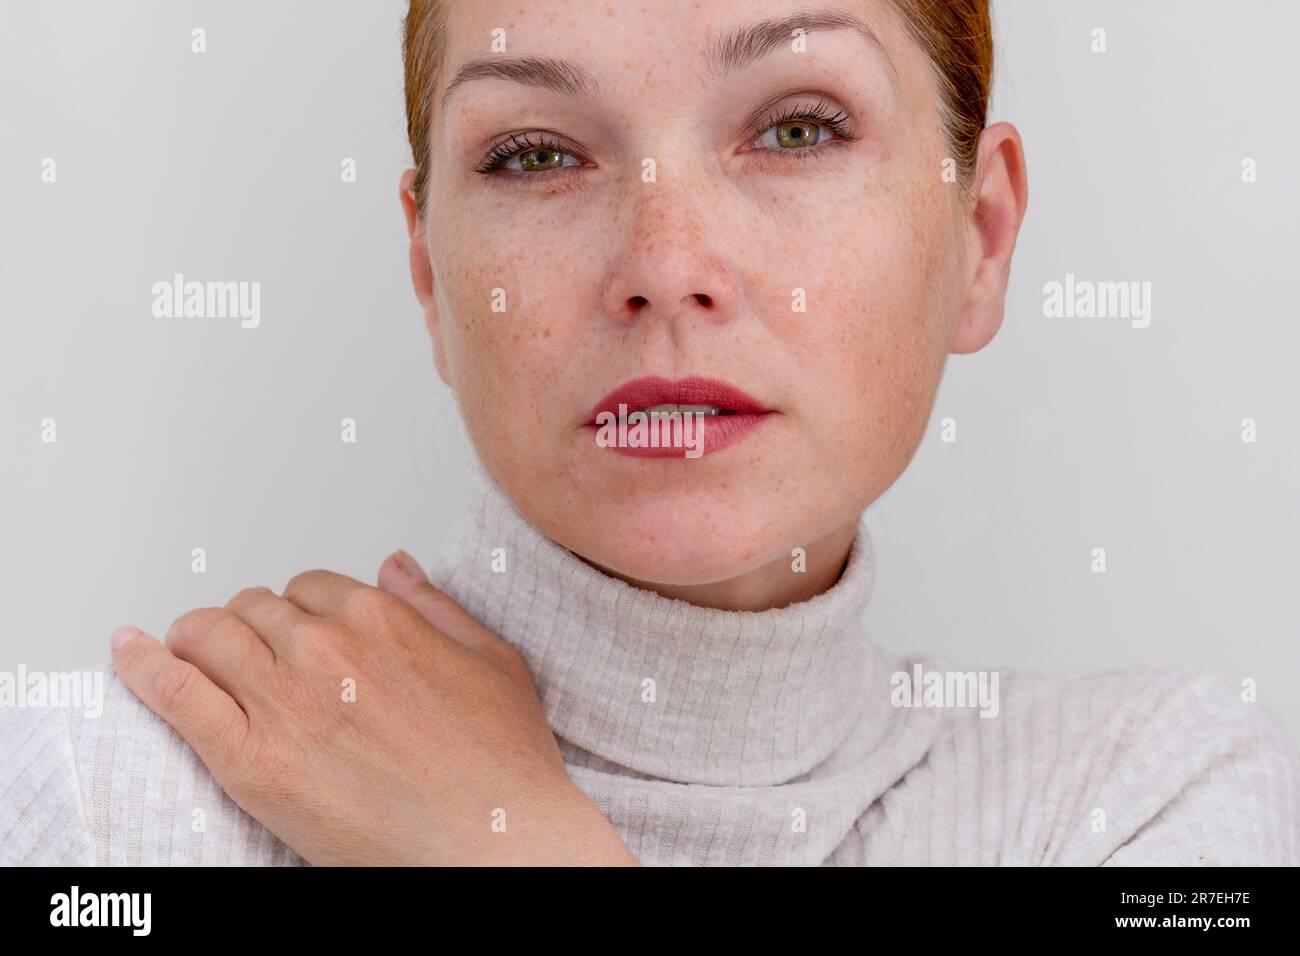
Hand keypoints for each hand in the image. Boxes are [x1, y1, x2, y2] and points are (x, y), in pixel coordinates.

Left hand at [109, 550, 637, 865]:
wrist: (496, 844)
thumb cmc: (503, 763)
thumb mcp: (493, 660)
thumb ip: (437, 605)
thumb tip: (395, 565)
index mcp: (381, 618)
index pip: (308, 586)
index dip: (301, 610)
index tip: (299, 632)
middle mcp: (326, 647)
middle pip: (253, 608)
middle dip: (250, 624)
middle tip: (252, 652)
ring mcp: (284, 702)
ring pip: (207, 636)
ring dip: (196, 638)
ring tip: (190, 650)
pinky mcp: (251, 760)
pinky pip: (177, 694)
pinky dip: (143, 667)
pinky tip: (129, 653)